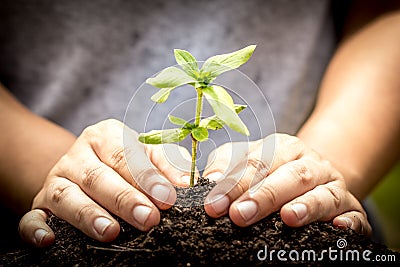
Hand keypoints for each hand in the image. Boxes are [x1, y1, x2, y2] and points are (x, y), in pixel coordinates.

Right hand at [19, 119, 192, 246]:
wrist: (85, 168)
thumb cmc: (125, 163)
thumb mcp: (147, 155)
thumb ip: (167, 164)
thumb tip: (187, 183)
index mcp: (105, 136)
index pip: (126, 155)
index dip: (147, 177)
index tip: (167, 198)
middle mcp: (77, 155)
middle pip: (98, 176)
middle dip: (124, 199)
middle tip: (148, 218)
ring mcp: (56, 180)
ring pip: (68, 196)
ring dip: (88, 214)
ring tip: (110, 232)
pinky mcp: (39, 204)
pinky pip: (31, 217)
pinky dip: (36, 229)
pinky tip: (50, 241)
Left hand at [203, 133, 370, 234]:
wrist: (314, 173)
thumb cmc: (271, 170)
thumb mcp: (246, 160)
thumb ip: (226, 167)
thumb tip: (208, 181)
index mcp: (283, 147)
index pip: (257, 163)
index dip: (234, 184)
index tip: (214, 205)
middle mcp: (310, 163)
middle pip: (289, 175)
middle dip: (264, 195)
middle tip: (240, 215)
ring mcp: (332, 185)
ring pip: (321, 193)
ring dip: (306, 205)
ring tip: (287, 217)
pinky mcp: (351, 208)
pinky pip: (354, 214)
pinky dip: (348, 221)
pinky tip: (338, 227)